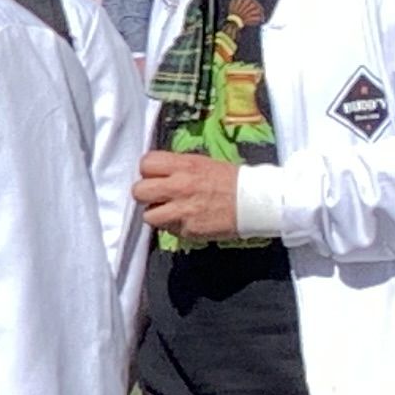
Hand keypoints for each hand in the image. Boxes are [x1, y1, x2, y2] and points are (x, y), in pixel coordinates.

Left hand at [132, 150, 248, 242]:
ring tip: (170, 212)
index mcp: (184, 165)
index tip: (154, 177)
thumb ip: (178, 168)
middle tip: (157, 197)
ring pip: (148, 215)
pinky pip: (167, 230)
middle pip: (139, 191)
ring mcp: (183, 209)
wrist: (256, 202)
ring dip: (156, 214)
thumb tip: (157, 173)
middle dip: (145, 195)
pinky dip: (173, 227)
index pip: (146, 163)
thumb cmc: (230, 181)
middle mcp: (179, 185)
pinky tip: (186, 221)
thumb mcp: (203, 163)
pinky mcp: (188, 229)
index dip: (147, 172)